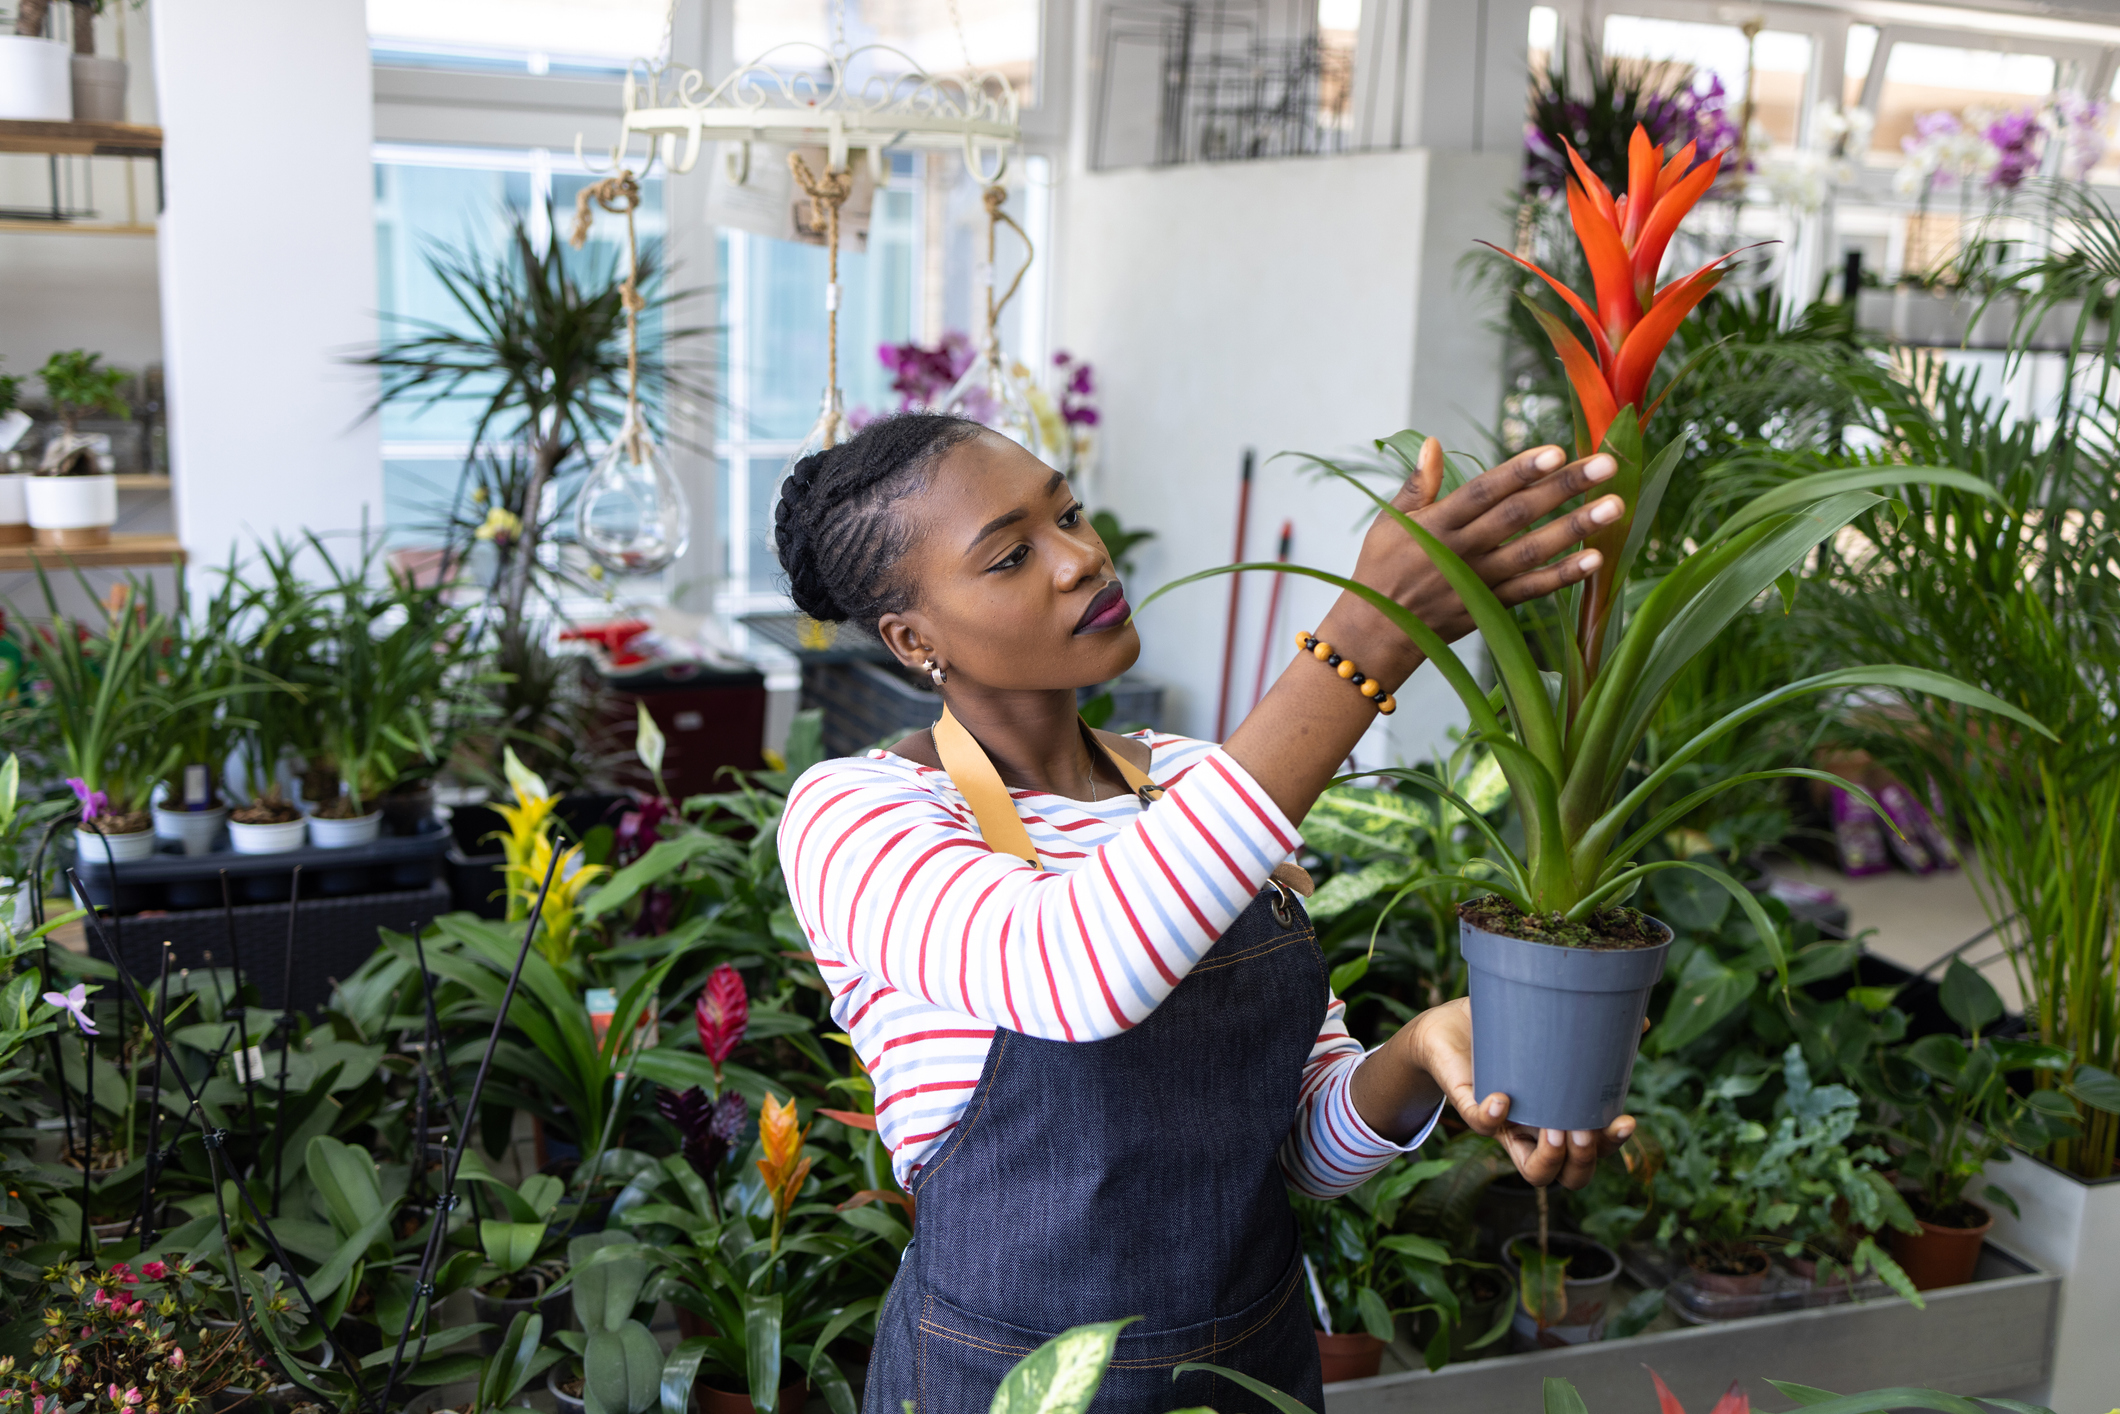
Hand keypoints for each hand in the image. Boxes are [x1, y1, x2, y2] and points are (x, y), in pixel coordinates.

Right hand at [1323, 440, 1620, 683]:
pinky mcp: (1490, 608)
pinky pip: (1532, 590)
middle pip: (1519, 514)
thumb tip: (1434, 443)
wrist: (1376, 634)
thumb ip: (1417, 485)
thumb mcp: (1388, 523)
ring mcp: (1479, 581)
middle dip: (1564, 487)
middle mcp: (1462, 550)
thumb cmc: (1381, 570)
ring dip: (1575, 528)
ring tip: (1614, 507)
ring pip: (1532, 551)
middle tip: (1606, 465)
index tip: (1556, 450)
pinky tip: (1596, 560)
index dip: (1520, 471)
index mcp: (1437, 524)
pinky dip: (1563, 577)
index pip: (1485, 491)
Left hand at [1409, 998, 1633, 1190]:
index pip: (1592, 1151)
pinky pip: (1480, 1124)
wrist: (1446, 1026)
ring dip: (1550, 1160)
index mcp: (1558, 1117)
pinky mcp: (1468, 1104)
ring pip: (1531, 1170)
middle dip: (1585, 1162)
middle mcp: (1533, 1130)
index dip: (1611, 1146)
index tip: (1627, 1120)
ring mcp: (1502, 1124)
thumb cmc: (1506, 1032)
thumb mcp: (1551, 1030)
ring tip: (1558, 1132)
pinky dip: (1493, 1116)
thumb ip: (1590, 1030)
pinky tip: (1504, 1099)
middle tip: (1586, 1133)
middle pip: (1569, 1176)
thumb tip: (1644, 1021)